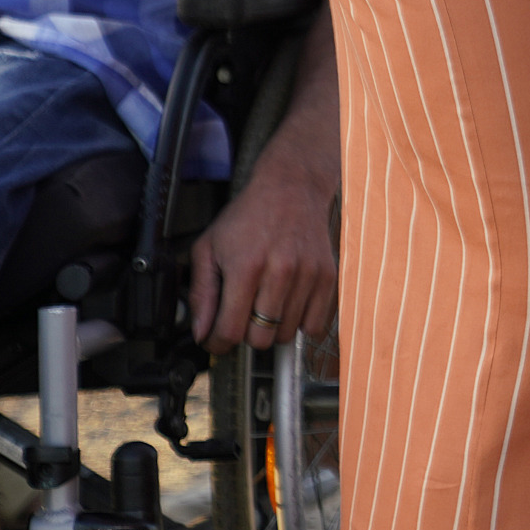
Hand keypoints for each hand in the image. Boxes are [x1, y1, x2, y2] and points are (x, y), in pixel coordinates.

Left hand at [188, 136, 340, 350]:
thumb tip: (201, 332)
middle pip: (261, 339)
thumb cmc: (247, 217)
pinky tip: (287, 305)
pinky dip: (298, 323)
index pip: (231, 330)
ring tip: (264, 305)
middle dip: (245, 334)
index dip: (218, 341)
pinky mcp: (327, 276)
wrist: (292, 188)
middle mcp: (280, 272)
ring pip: (286, 335)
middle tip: (242, 316)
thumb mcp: (208, 248)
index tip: (216, 337)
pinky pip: (315, 325)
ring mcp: (308, 275)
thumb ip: (201, 293)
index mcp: (246, 266)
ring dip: (272, 327)